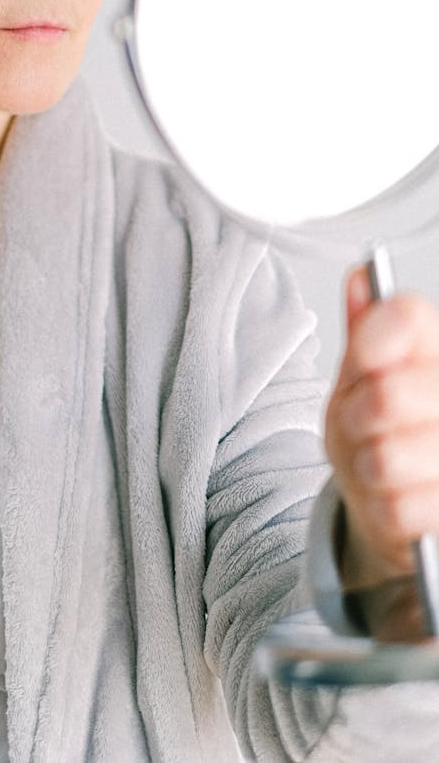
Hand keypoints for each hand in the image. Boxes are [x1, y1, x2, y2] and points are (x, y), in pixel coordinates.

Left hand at [325, 267, 438, 634]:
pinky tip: (393, 498)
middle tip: (361, 423)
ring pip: (387, 458)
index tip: (362, 358)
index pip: (407, 316)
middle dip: (357, 417)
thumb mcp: (361, 376)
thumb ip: (364, 332)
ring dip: (367, 467)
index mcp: (432, 351)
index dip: (372, 337)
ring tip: (378, 463)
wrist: (396, 499)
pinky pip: (397, 509)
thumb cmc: (376, 429)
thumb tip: (360, 278)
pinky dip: (381, 508)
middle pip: (389, 395)